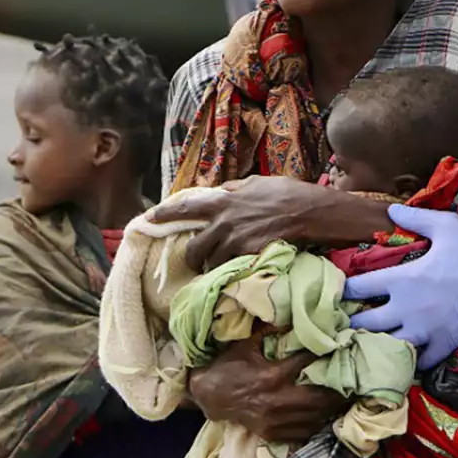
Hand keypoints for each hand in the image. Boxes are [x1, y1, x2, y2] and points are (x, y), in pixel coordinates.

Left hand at [150, 176, 340, 271]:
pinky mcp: (249, 256)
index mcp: (223, 201)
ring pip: (212, 263)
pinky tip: (237, 273)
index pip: (185, 208)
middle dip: (193, 258)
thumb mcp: (256, 183)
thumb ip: (235, 190)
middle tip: (196, 262)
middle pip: (195, 248)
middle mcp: (224, 223)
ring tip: (222, 269)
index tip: (148, 219)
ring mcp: (235, 241)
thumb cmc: (286, 192)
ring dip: (215, 267)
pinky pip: (232, 270)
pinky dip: (232, 272)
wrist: (309, 211)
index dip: (164, 214)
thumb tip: (223, 192)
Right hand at [185, 335, 349, 442]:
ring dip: (334, 407)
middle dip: (339, 389)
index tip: (343, 345)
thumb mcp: (245, 344)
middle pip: (320, 397)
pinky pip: (304, 432)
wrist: (208, 396)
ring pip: (315, 417)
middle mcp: (276, 401)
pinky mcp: (273, 433)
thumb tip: (291, 310)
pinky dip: (320, 423)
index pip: (307, 364)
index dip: (326, 354)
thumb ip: (268, 329)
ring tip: (350, 396)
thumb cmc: (228, 366)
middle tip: (357, 378)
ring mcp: (276, 421)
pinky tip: (330, 414)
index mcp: (271, 376)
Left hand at [343, 205, 457, 370]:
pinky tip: (408, 355)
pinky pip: (422, 362)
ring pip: (389, 347)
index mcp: (403, 280)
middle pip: (366, 323)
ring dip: (378, 344)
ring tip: (370, 343)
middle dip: (352, 323)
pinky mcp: (445, 343)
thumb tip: (390, 210)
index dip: (345, 290)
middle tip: (344, 323)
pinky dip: (413, 361)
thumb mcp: (444, 225)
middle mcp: (408, 308)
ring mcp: (426, 330)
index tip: (338, 292)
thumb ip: (414, 218)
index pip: (360, 287)